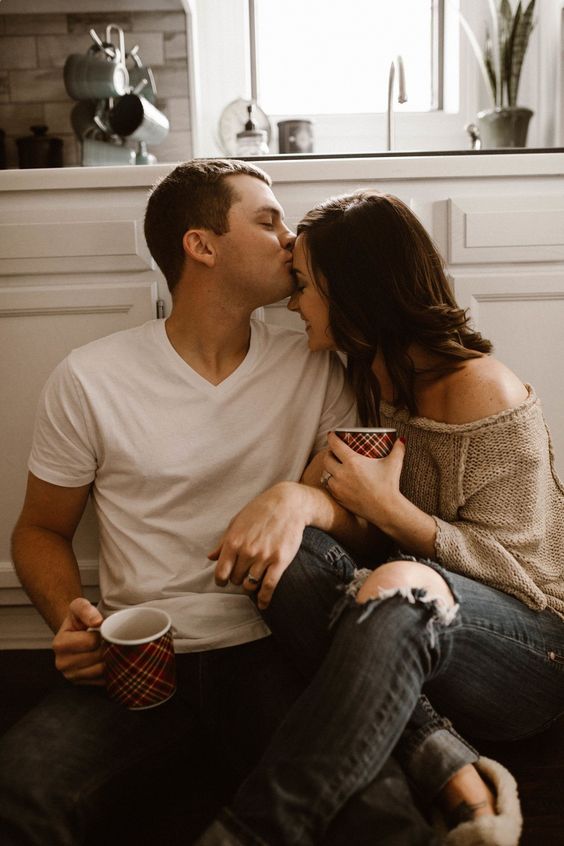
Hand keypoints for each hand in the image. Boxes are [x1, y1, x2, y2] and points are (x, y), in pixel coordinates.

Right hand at [52, 597, 104, 685]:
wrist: (73, 634)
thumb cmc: (77, 620)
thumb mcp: (78, 606)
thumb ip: (85, 608)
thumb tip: (97, 622)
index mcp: (60, 644)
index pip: (92, 641)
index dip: (102, 634)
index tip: (101, 629)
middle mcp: (62, 664)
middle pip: (98, 657)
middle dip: (108, 646)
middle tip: (108, 639)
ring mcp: (71, 676)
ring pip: (102, 670)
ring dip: (111, 658)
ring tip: (108, 648)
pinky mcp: (82, 684)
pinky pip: (103, 680)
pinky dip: (110, 671)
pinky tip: (107, 660)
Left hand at [210, 482, 305, 609]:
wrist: (288, 503)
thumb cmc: (260, 511)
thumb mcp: (237, 522)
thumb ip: (223, 542)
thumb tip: (210, 557)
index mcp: (233, 541)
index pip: (221, 572)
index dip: (221, 580)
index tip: (223, 582)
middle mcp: (247, 551)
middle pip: (236, 579)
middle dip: (237, 579)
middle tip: (243, 575)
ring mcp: (264, 557)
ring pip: (250, 585)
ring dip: (249, 587)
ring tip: (252, 583)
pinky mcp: (280, 560)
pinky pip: (268, 586)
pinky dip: (264, 599)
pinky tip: (263, 604)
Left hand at [323, 432, 405, 527]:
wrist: (386, 510)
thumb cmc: (389, 485)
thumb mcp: (394, 464)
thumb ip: (398, 449)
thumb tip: (401, 439)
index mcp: (352, 462)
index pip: (335, 444)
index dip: (331, 437)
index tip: (332, 434)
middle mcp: (342, 473)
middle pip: (326, 459)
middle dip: (329, 453)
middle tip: (334, 452)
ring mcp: (338, 487)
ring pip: (326, 474)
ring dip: (329, 469)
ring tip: (335, 467)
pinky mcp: (338, 498)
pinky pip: (330, 487)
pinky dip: (332, 483)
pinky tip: (337, 481)